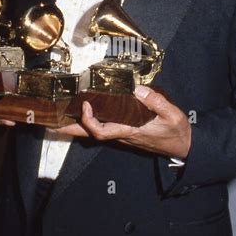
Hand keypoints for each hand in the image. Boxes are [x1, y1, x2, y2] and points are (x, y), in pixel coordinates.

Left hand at [53, 85, 191, 158]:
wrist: (184, 146)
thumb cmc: (177, 132)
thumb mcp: (172, 114)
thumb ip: (156, 101)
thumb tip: (138, 89)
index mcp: (130, 130)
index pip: (101, 131)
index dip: (89, 120)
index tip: (86, 105)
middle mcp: (122, 134)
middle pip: (90, 134)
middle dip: (70, 127)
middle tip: (52, 120)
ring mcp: (122, 134)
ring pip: (95, 131)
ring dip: (78, 124)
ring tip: (62, 113)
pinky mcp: (126, 132)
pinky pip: (103, 128)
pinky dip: (91, 121)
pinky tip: (87, 113)